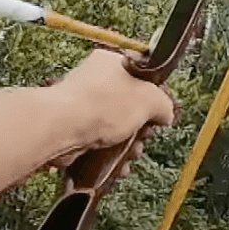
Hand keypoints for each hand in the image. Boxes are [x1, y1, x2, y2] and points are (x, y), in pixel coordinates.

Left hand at [42, 49, 178, 180]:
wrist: (63, 127)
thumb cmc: (103, 105)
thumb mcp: (149, 99)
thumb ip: (163, 104)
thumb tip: (165, 113)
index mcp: (111, 62)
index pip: (140, 77)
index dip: (153, 99)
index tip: (157, 116)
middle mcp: (95, 80)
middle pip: (128, 106)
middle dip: (140, 129)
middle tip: (143, 139)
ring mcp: (81, 104)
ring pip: (114, 128)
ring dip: (126, 146)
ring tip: (130, 157)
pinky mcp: (71, 127)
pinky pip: (97, 142)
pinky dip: (109, 156)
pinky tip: (117, 167)